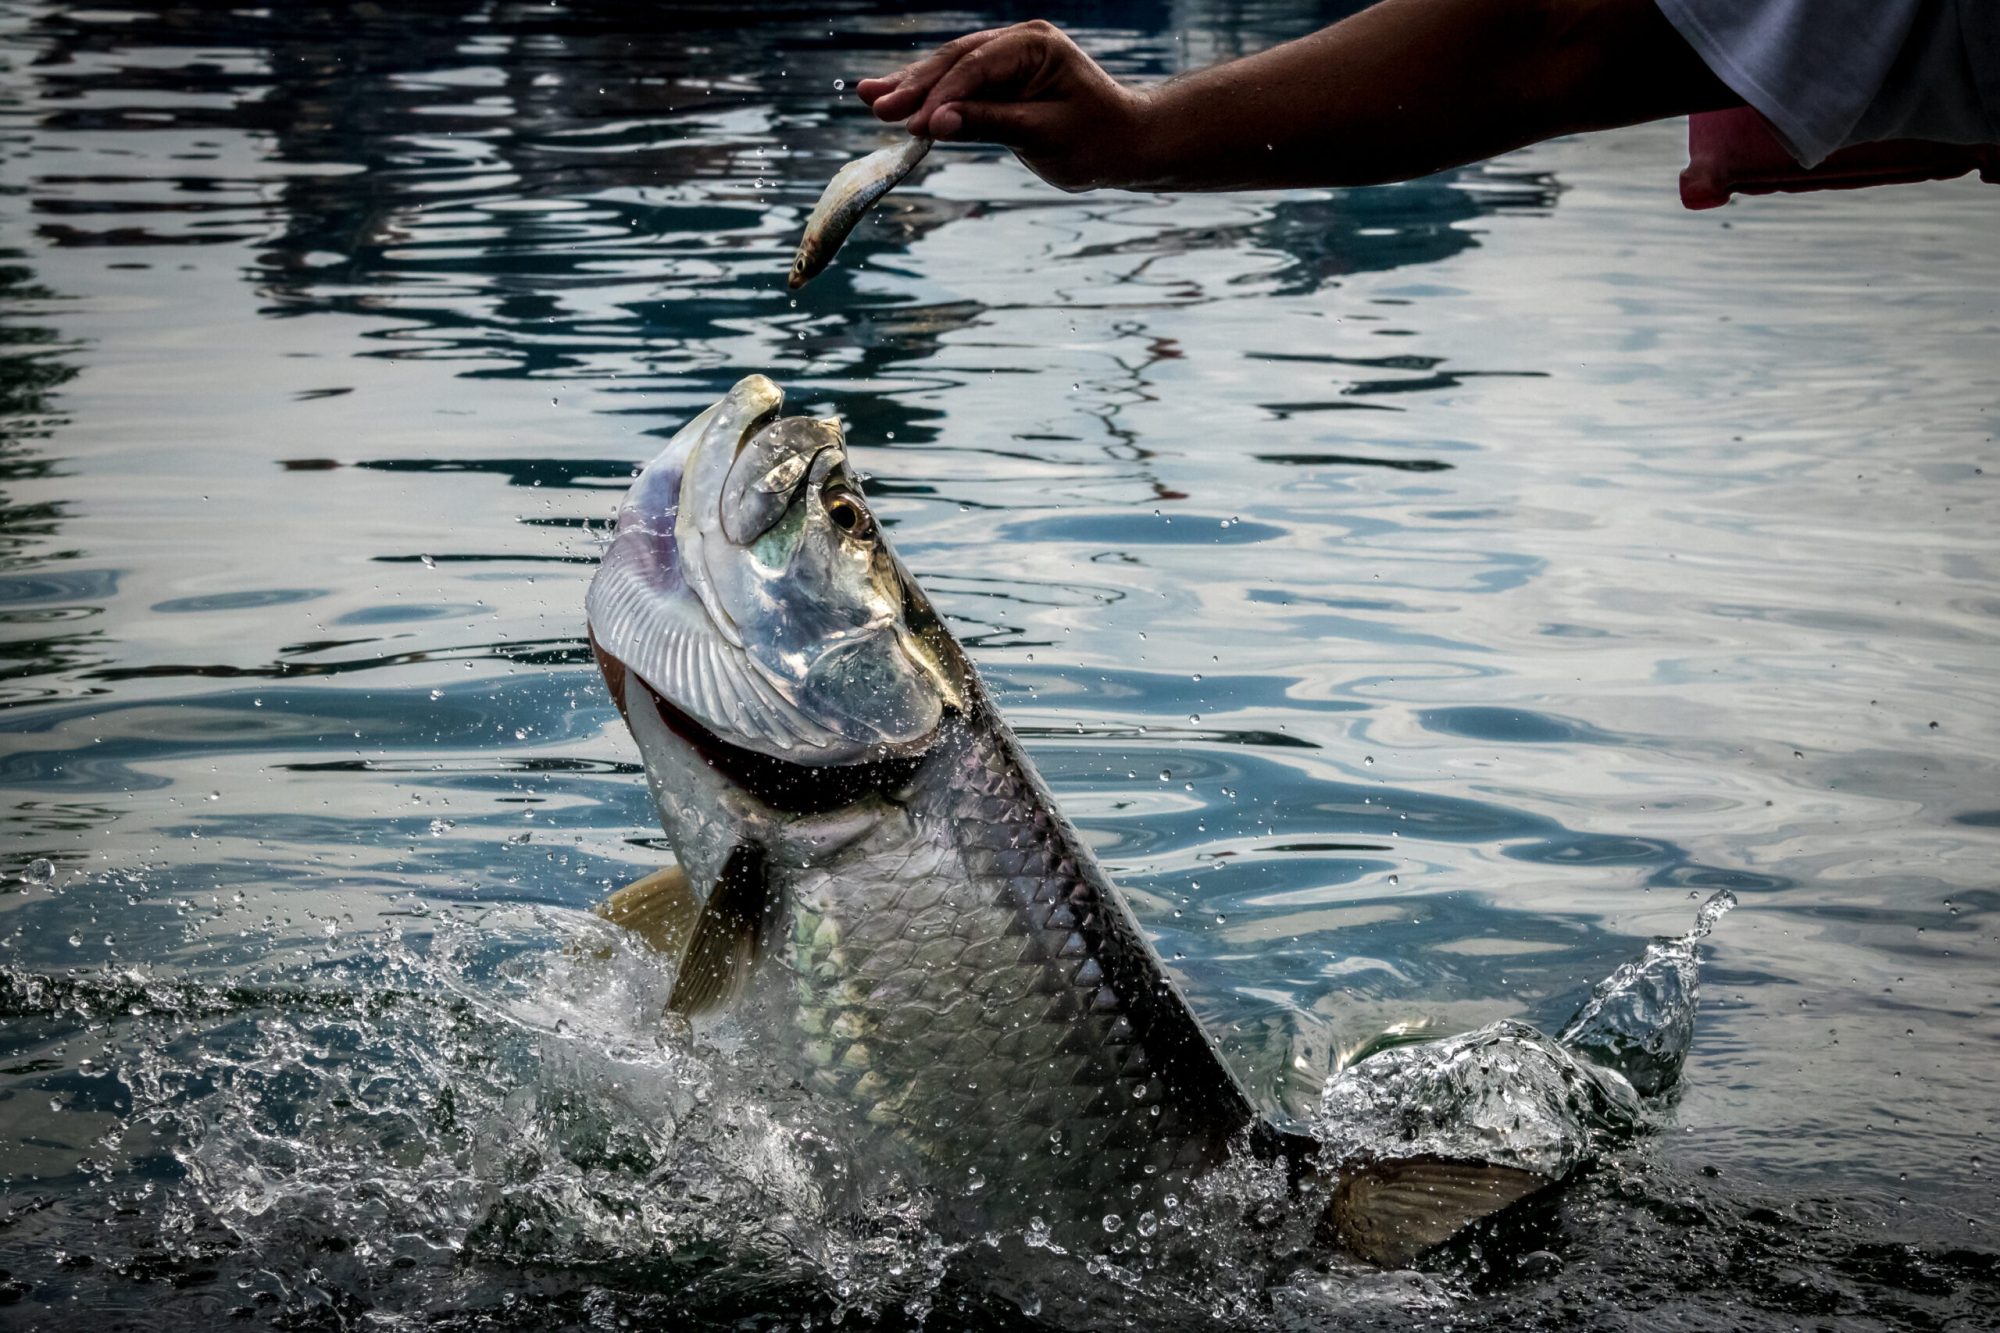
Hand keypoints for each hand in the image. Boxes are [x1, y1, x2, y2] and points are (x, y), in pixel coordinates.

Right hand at [855, 21, 1150, 191]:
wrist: (1125, 144)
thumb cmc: (1096, 141)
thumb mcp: (1043, 135)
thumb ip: (989, 124)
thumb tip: (937, 123)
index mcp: (1035, 46)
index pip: (976, 68)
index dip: (941, 96)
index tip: (912, 124)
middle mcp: (1018, 42)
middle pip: (955, 61)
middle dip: (914, 85)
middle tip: (874, 106)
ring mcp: (1007, 58)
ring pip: (950, 69)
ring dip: (911, 86)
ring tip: (868, 97)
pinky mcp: (1000, 79)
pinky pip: (958, 85)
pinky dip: (929, 97)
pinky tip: (894, 99)